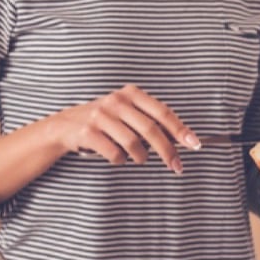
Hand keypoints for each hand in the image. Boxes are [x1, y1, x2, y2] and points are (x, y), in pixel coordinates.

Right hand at [51, 84, 195, 172]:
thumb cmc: (103, 121)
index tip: (194, 144)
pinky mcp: (88, 132)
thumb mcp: (126, 112)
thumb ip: (150, 120)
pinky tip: (116, 157)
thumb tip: (182, 138)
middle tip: (176, 165)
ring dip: (140, 157)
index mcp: (131, 94)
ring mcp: (101, 116)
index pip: (162, 112)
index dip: (180, 129)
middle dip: (167, 151)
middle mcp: (116, 101)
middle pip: (150, 130)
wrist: (65, 126)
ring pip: (133, 144)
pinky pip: (114, 153)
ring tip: (139, 159)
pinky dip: (120, 161)